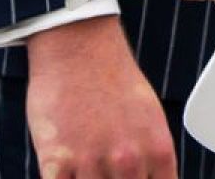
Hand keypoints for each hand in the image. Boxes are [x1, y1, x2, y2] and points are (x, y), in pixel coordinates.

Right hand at [26, 15, 174, 178]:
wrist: (79, 48)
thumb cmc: (113, 80)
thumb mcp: (150, 119)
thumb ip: (151, 157)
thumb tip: (149, 178)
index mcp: (157, 151)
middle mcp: (129, 161)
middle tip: (105, 174)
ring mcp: (92, 163)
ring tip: (84, 168)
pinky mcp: (56, 161)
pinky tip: (63, 172)